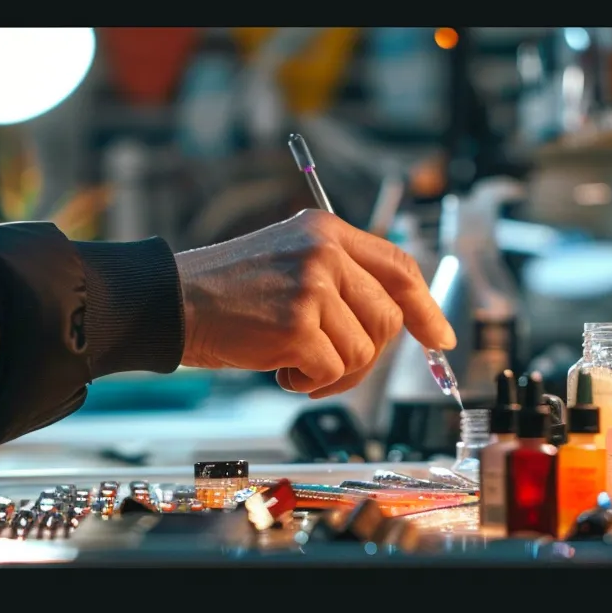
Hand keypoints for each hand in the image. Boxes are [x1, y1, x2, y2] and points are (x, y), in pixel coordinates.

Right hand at [175, 210, 456, 397]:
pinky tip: (278, 368)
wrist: (171, 302)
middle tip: (329, 364)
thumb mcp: (290, 262)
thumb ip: (341, 279)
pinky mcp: (297, 324)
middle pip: (387, 319)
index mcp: (327, 230)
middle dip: (367, 355)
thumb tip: (398, 320)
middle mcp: (325, 252)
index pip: (400, 267)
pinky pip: (332, 371)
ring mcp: (312, 287)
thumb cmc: (227, 293)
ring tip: (292, 360)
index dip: (425, 306)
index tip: (440, 337)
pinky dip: (307, 382)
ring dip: (332, 371)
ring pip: (363, 351)